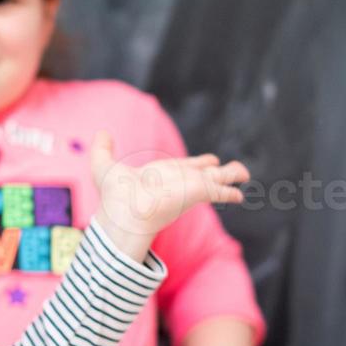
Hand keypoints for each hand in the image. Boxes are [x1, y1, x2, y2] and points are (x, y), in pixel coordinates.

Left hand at [88, 131, 249, 261]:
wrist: (124, 212)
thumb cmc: (114, 195)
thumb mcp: (104, 166)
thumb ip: (102, 149)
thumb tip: (101, 133)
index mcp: (163, 174)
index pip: (185, 167)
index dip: (197, 163)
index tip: (210, 161)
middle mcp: (179, 180)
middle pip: (205, 172)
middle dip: (218, 170)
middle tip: (234, 169)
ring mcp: (190, 186)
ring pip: (218, 178)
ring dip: (232, 175)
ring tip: (244, 173)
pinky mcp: (198, 192)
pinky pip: (221, 190)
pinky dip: (230, 192)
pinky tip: (240, 195)